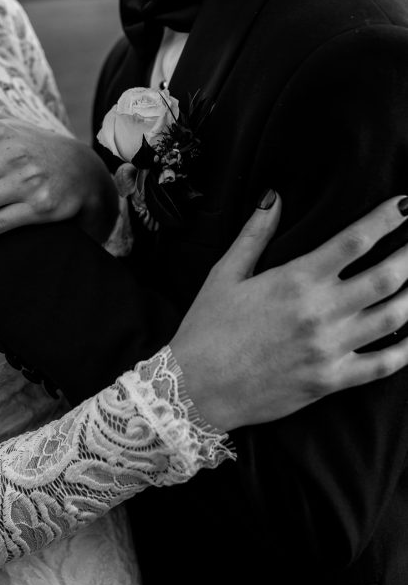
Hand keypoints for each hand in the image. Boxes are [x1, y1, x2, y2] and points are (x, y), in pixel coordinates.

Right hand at [172, 192, 407, 431]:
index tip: (406, 203)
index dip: (386, 219)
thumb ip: (255, 233)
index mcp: (295, 280)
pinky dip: (406, 350)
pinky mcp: (331, 381)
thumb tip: (276, 196)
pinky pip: (382, 365)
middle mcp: (319, 312)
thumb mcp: (225, 273)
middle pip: (385, 277)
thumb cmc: (207, 327)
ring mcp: (329, 349)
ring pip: (393, 318)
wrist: (196, 389)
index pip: (354, 240)